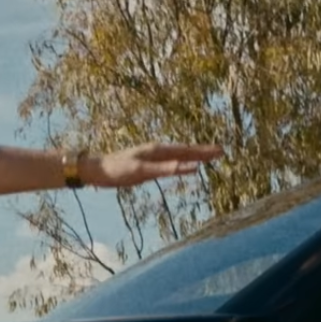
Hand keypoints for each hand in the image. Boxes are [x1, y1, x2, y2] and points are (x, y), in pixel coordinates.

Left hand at [82, 142, 223, 188]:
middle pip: (186, 151)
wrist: (98, 170)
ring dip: (195, 156)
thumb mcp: (141, 171)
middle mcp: (158, 151)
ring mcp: (153, 158)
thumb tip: (189, 168)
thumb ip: (165, 169)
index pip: (187, 151)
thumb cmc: (117, 170)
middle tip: (222, 152)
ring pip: (179, 155)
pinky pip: (171, 163)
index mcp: (158, 150)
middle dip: (204, 152)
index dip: (203, 152)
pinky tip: (186, 166)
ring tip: (209, 157)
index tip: (220, 151)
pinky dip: (182, 163)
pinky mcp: (148, 166)